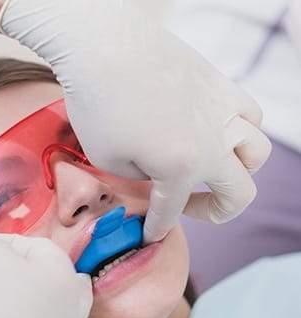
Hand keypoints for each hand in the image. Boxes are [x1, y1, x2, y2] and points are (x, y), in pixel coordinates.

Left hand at [0, 0, 271, 242]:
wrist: (104, 45)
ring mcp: (222, 110)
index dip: (157, 228)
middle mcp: (213, 142)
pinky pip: (249, 113)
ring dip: (238, 171)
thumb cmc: (98, 103)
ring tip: (210, 170)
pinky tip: (216, 130)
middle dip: (215, 212)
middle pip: (240, 193)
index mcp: (182, 167)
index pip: (172, 210)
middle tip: (189, 208)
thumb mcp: (106, 159)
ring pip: (257, 151)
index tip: (148, 236)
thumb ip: (139, 178)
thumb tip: (154, 176)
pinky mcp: (220, 83)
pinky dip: (241, 130)